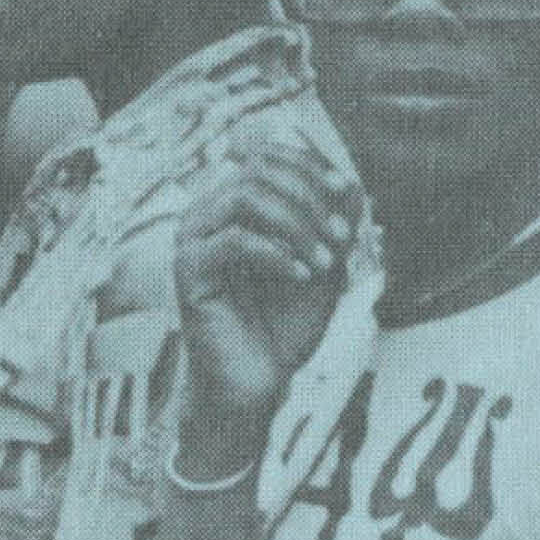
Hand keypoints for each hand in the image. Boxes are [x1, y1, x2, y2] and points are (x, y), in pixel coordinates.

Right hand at [172, 127, 350, 454]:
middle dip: (309, 197)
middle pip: (258, 169)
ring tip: (325, 263)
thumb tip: (351, 184)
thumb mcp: (324, 268)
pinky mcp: (188, 271)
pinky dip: (277, 254)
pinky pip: (234, 240)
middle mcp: (207, 214)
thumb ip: (335, 226)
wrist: (259, 383)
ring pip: (244, 196)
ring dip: (297, 225)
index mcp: (234, 206)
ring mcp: (193, 240)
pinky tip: (302, 277)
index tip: (346, 190)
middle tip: (341, 237)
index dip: (309, 164)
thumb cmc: (284, 326)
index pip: (266, 155)